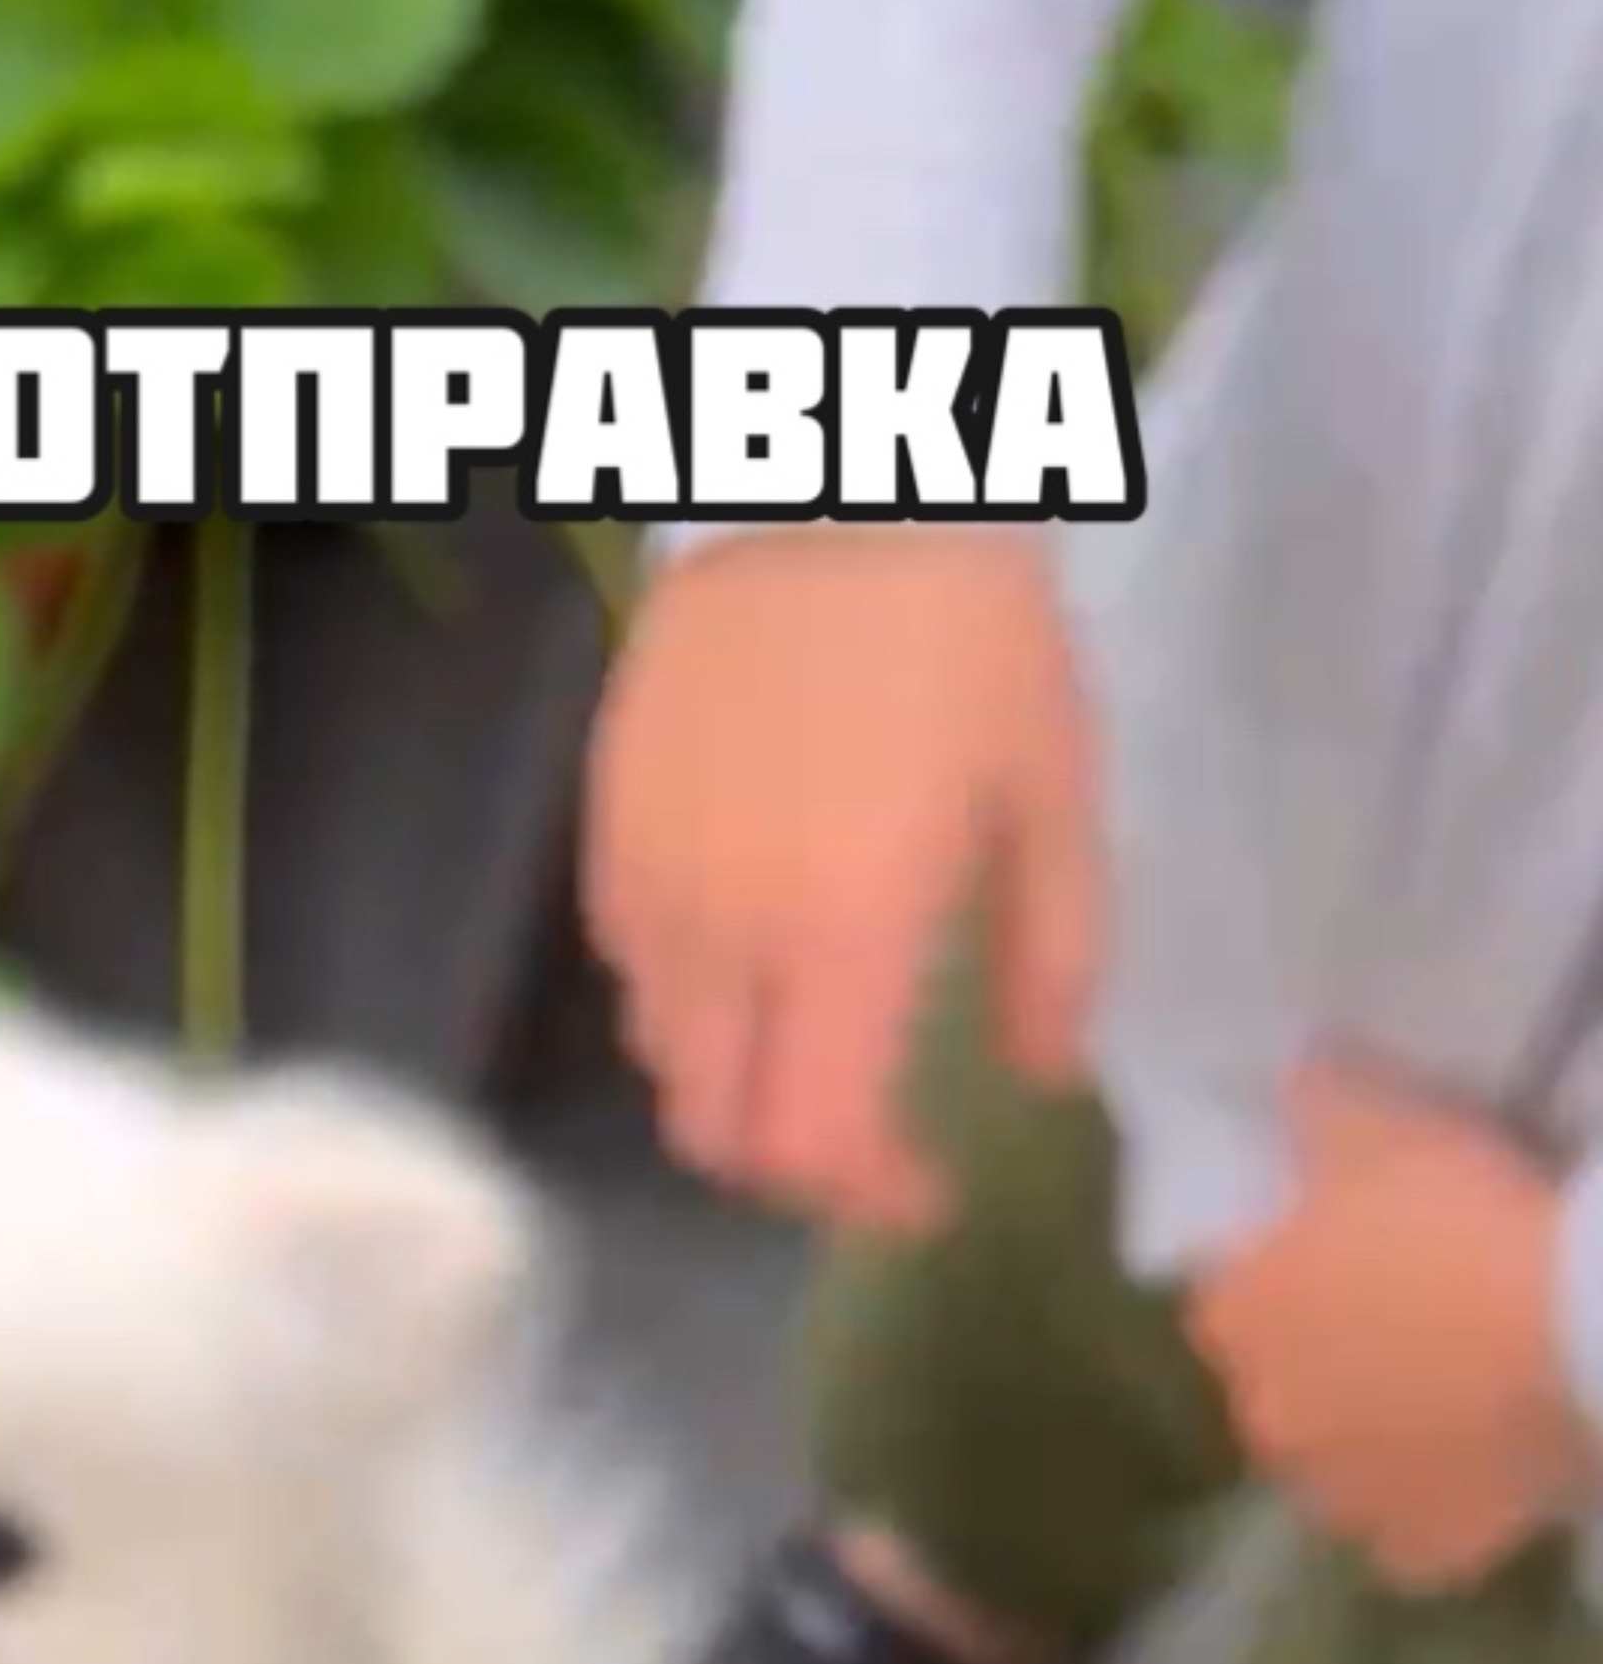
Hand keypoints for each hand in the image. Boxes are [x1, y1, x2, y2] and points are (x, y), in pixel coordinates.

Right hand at [583, 531, 1101, 1235]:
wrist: (830, 464)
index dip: (869, 1199)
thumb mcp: (1057, 785)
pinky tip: (748, 942)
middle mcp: (728, 939)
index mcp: (847, 937)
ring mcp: (650, 886)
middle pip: (717, 1134)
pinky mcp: (606, 828)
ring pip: (665, 1056)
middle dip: (794, 1168)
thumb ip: (1054, 952)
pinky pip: (631, 963)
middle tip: (863, 1139)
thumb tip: (1039, 1075)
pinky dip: (688, 996)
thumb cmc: (968, 623)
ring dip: (737, 1082)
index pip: (818, 1144)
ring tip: (805, 1041)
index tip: (926, 1191)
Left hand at [1180, 1065, 1595, 1588]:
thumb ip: (1322, 1103)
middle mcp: (1265, 1420)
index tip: (1340, 1249)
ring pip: (1342, 1469)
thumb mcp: (1387, 1126)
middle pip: (1282, 1388)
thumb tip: (1291, 1079)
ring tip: (1453, 1397)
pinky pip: (1415, 1535)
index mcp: (1238, 1318)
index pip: (1228, 1294)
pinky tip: (1484, 1471)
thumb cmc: (1460, 1217)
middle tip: (1409, 1322)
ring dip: (1377, 1441)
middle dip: (1327, 1362)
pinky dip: (1439, 1510)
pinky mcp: (1418, 1551)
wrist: (1574, 1328)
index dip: (1280, 1269)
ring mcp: (1340, 1498)